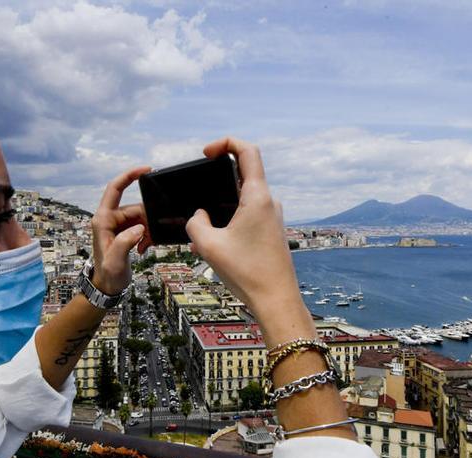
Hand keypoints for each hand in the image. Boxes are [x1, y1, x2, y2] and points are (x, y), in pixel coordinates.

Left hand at [90, 167, 152, 295]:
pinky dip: (147, 236)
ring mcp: (117, 225)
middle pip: (135, 207)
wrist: (107, 286)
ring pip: (141, 217)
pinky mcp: (125, 232)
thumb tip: (140, 228)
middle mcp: (109, 219)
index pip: (115, 189)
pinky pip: (142, 226)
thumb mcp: (115, 260)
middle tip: (151, 237)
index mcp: (103, 220)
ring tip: (145, 246)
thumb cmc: (108, 274)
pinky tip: (144, 248)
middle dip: (148, 219)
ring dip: (148, 230)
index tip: (147, 169)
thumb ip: (125, 242)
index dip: (129, 176)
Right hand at [185, 137, 299, 320]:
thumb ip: (195, 223)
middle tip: (198, 194)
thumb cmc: (247, 273)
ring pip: (243, 198)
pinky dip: (230, 220)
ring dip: (222, 206)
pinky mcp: (271, 231)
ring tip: (204, 230)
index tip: (206, 153)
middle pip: (242, 174)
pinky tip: (216, 242)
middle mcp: (269, 202)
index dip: (226, 143)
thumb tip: (199, 216)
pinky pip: (248, 215)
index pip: (248, 151)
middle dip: (216, 181)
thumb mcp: (208, 245)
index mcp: (258, 197)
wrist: (276, 300)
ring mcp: (272, 217)